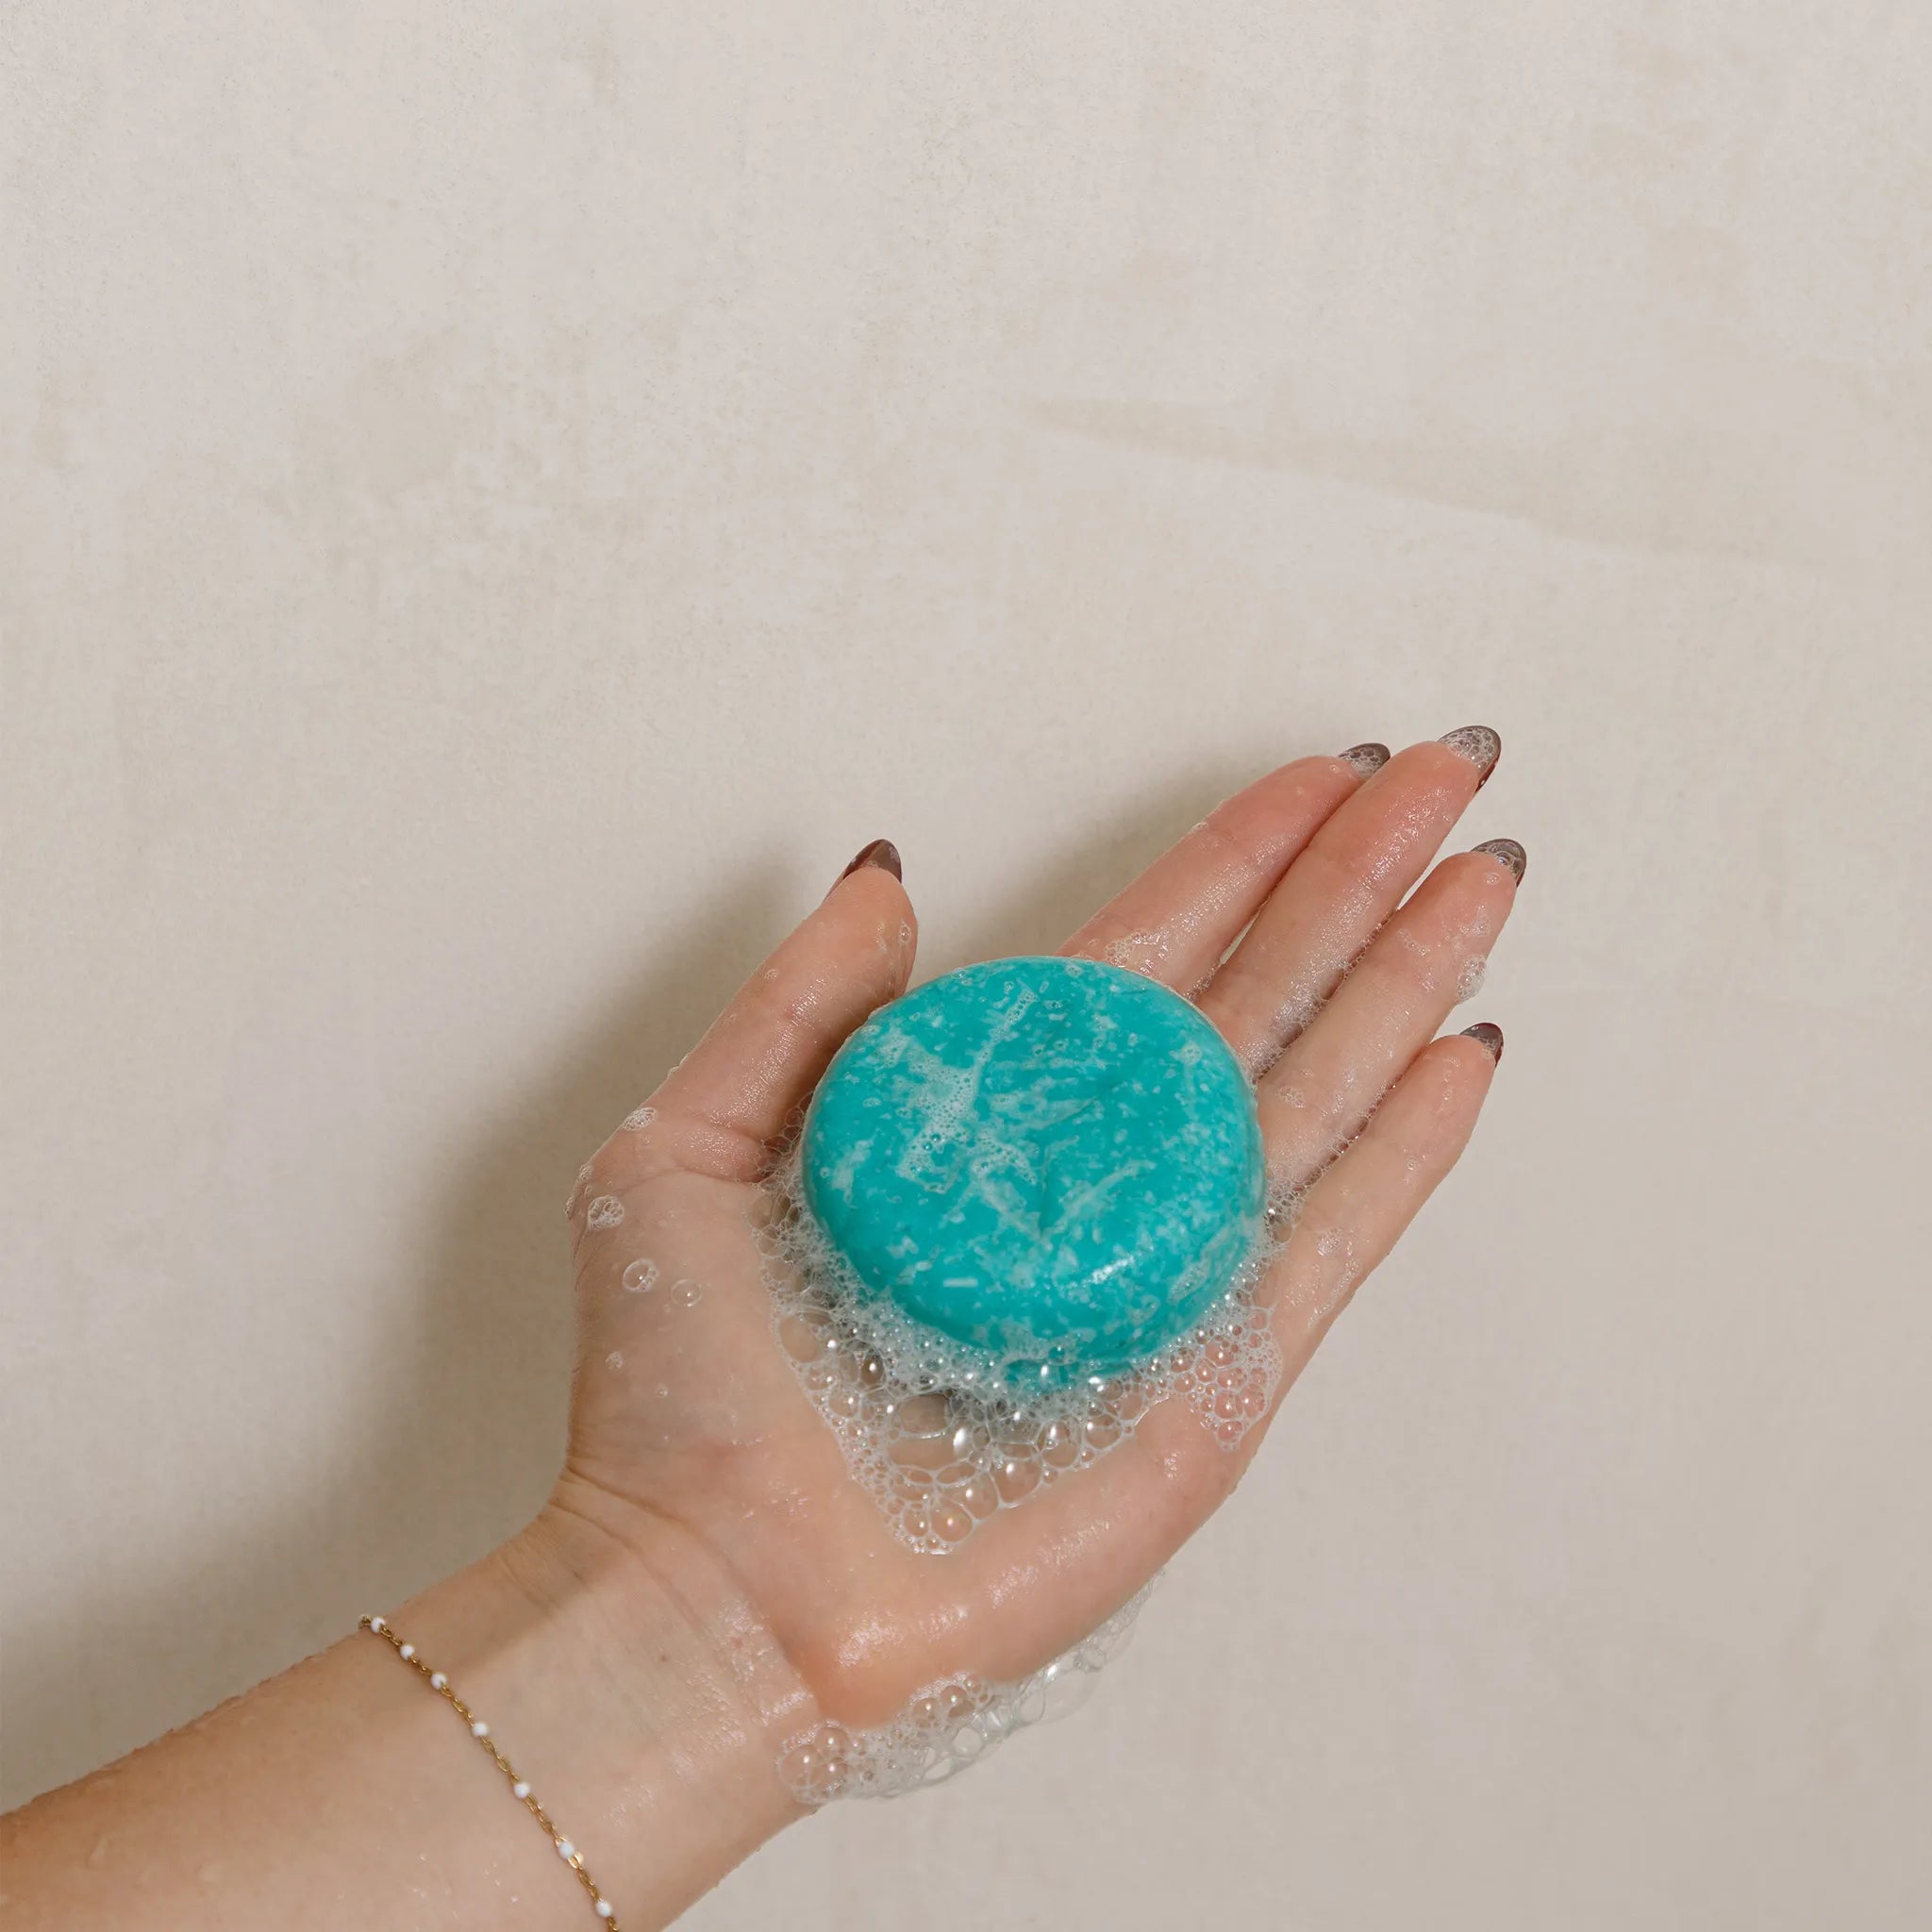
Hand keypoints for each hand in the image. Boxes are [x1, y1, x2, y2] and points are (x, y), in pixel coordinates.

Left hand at [550, 734, 1518, 1736]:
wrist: (712, 1594)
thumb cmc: (681, 1394)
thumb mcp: (692, 1144)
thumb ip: (799, 1007)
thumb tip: (894, 875)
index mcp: (994, 1128)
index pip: (1148, 958)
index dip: (1239, 859)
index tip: (1326, 772)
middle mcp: (1100, 1192)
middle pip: (1258, 1003)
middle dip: (1356, 884)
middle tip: (1447, 772)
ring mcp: (1170, 1285)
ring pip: (1317, 1097)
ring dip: (1407, 981)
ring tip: (1483, 874)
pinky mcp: (1215, 1387)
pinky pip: (1333, 1243)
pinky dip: (1408, 1151)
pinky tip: (1465, 1053)